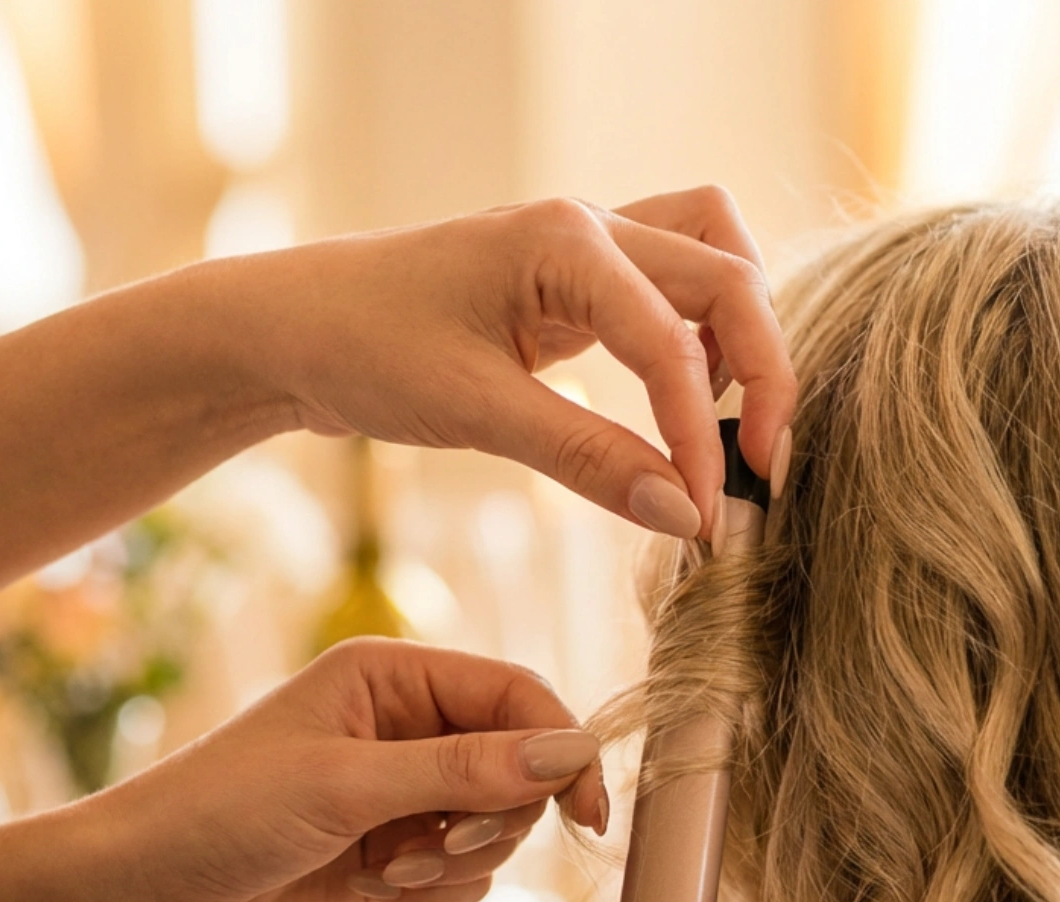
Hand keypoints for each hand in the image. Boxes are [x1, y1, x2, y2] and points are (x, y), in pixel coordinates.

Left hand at [96, 639, 606, 901]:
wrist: (140, 898)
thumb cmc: (219, 813)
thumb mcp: (347, 785)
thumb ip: (464, 769)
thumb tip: (569, 752)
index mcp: (392, 675)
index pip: (517, 694)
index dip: (561, 747)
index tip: (588, 810)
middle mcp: (405, 726)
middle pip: (519, 766)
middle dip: (490, 819)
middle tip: (433, 847)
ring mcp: (401, 792)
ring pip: (497, 829)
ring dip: (456, 863)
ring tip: (386, 871)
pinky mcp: (394, 851)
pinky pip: (465, 875)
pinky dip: (436, 893)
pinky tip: (375, 891)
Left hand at [231, 186, 796, 535]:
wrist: (293, 327)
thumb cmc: (364, 347)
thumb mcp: (474, 411)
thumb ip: (586, 459)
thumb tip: (685, 514)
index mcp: (563, 240)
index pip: (674, 339)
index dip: (702, 433)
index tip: (709, 515)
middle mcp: (591, 226)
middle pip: (731, 276)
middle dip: (765, 372)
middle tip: (765, 468)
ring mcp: (589, 247)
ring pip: (716, 260)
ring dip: (744, 335)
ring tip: (733, 424)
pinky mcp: (580, 282)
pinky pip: (676, 290)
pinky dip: (704, 340)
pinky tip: (686, 404)